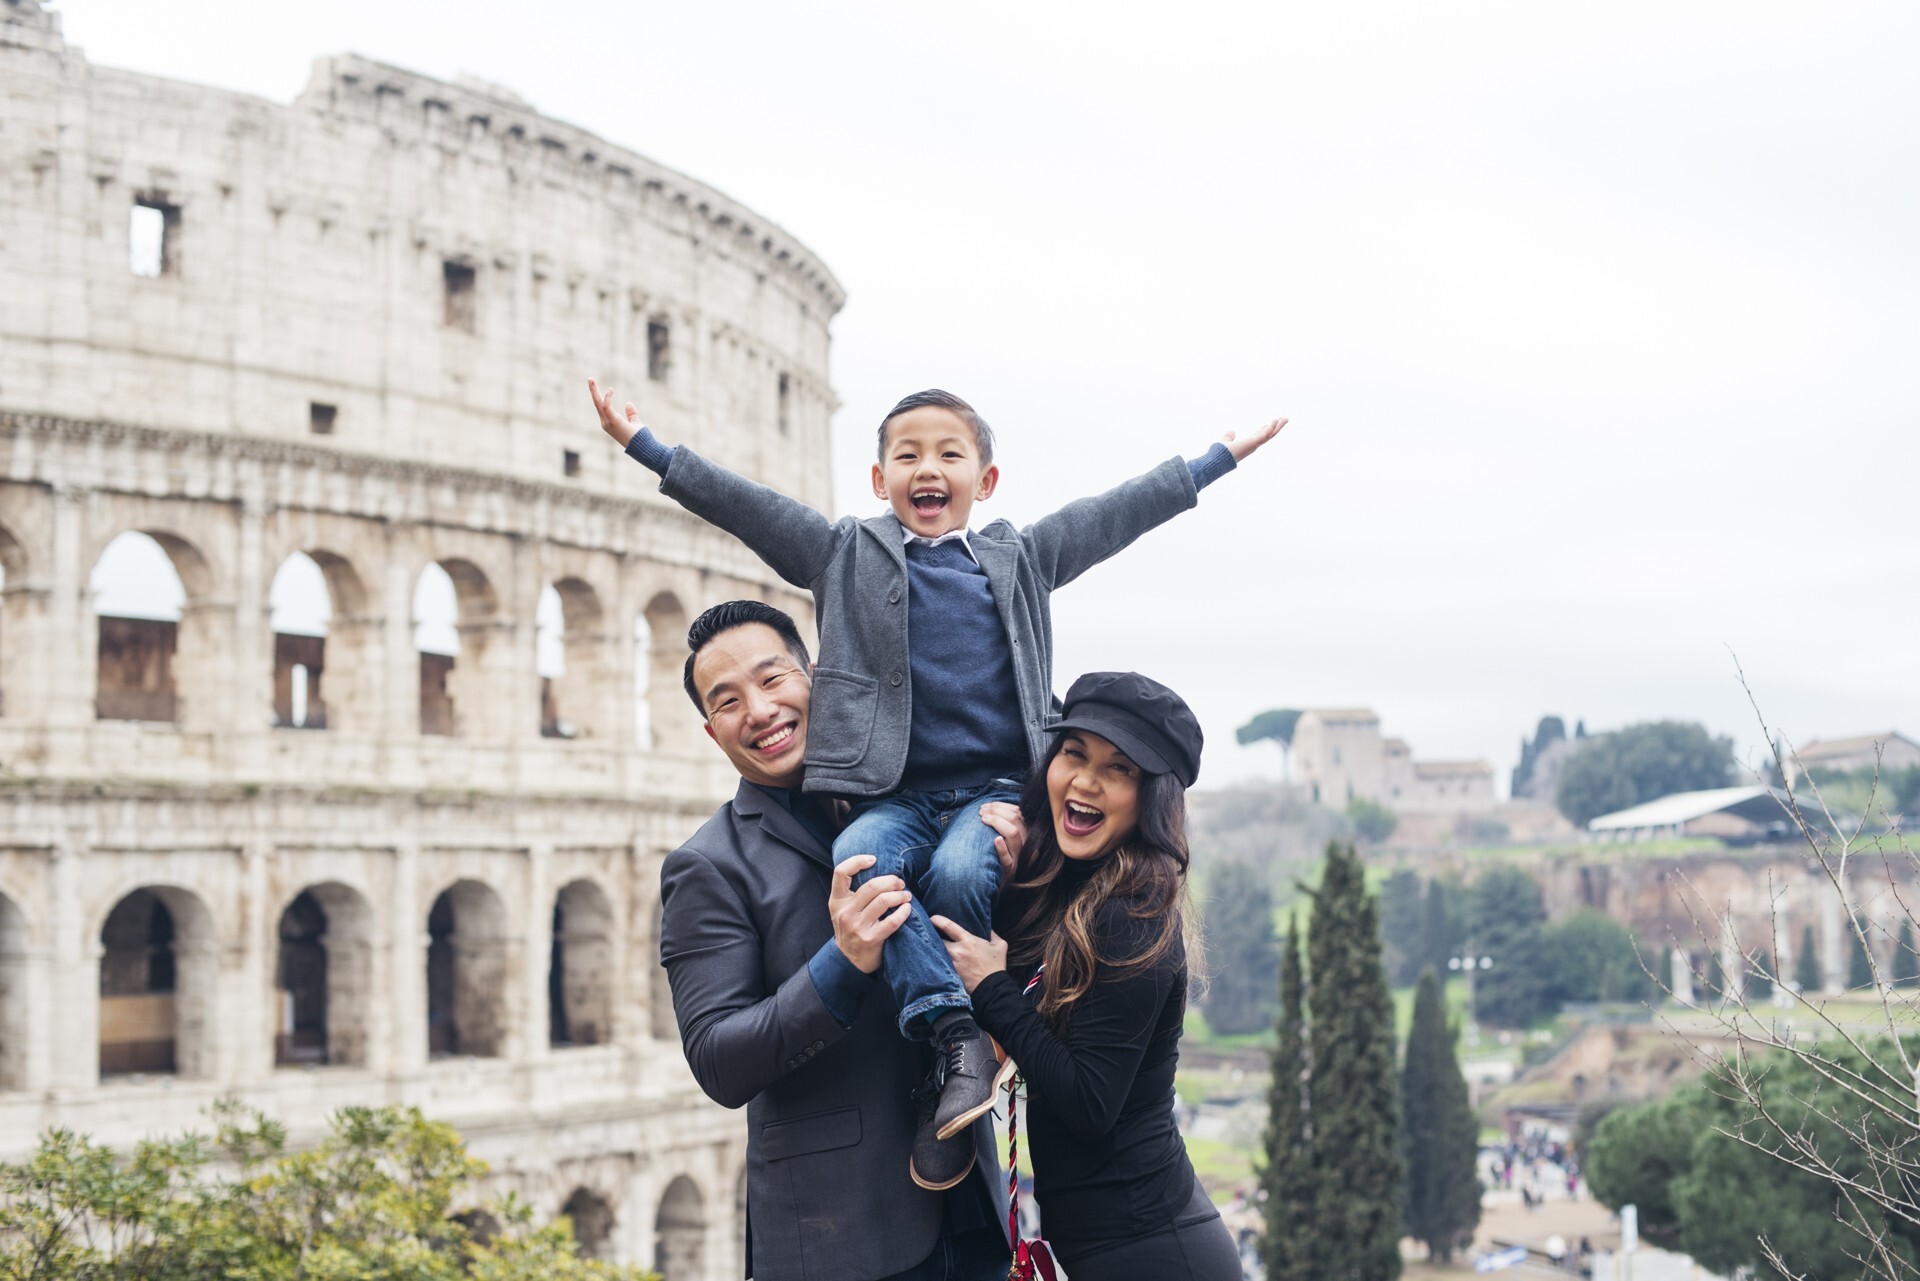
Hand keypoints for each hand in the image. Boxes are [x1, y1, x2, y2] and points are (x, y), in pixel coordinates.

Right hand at [586, 377, 639, 446]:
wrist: (642, 447)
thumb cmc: (640, 438)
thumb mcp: (635, 423)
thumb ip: (631, 414)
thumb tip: (628, 403)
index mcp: (609, 423)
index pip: (602, 408)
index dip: (601, 397)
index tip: (607, 387)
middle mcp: (606, 423)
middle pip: (597, 404)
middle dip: (593, 391)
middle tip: (590, 378)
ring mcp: (608, 422)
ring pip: (598, 403)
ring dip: (594, 391)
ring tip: (591, 379)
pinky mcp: (612, 421)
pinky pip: (606, 406)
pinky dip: (607, 397)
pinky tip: (610, 389)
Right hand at [829, 855, 911, 973]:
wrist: (848, 960)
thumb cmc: (850, 928)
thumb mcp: (842, 910)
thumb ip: (852, 893)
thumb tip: (877, 868)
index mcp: (837, 901)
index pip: (841, 872)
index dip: (857, 861)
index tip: (874, 859)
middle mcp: (845, 912)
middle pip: (871, 886)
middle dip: (891, 881)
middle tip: (900, 882)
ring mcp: (857, 926)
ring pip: (883, 901)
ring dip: (900, 895)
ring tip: (906, 895)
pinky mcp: (871, 939)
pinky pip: (892, 921)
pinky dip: (904, 912)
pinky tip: (907, 909)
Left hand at [931, 916, 1006, 993]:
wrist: (991, 988)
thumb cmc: (995, 966)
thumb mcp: (1000, 946)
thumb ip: (993, 934)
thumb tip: (988, 928)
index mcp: (968, 941)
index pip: (948, 926)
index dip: (938, 920)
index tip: (932, 918)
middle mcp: (957, 951)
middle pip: (937, 940)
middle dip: (932, 936)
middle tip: (930, 934)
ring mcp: (951, 963)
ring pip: (936, 952)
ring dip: (934, 949)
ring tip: (930, 947)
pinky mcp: (949, 974)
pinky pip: (939, 964)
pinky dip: (937, 961)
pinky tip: (935, 960)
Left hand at [978, 802, 1026, 881]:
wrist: (999, 884)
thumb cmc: (999, 858)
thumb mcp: (1007, 842)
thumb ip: (1005, 826)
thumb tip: (991, 807)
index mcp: (1025, 835)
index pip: (1018, 814)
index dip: (1002, 806)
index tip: (988, 805)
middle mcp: (1025, 845)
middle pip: (1016, 821)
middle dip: (998, 811)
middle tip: (982, 811)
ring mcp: (1018, 858)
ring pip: (1013, 835)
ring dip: (997, 823)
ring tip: (983, 819)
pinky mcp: (1009, 871)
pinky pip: (1007, 859)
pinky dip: (1002, 848)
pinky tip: (995, 840)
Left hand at [1222, 416, 1286, 462]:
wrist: (1219, 458)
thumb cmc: (1221, 452)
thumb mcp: (1226, 441)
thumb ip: (1229, 437)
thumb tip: (1232, 432)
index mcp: (1248, 443)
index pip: (1260, 435)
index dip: (1266, 428)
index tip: (1272, 422)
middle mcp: (1253, 444)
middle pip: (1269, 434)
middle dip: (1277, 427)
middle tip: (1284, 419)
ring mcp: (1255, 444)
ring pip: (1270, 434)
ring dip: (1278, 426)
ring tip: (1286, 419)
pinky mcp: (1254, 442)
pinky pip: (1265, 434)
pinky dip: (1271, 428)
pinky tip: (1275, 421)